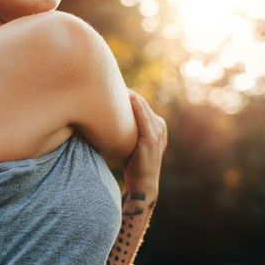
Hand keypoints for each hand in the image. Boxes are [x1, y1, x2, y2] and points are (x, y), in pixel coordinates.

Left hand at [122, 89, 167, 212]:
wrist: (142, 183)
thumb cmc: (133, 162)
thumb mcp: (132, 142)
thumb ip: (126, 129)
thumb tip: (104, 118)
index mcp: (157, 125)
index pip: (141, 104)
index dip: (128, 94)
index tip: (113, 85)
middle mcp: (160, 126)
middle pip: (141, 103)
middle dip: (128, 92)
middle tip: (111, 81)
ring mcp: (158, 132)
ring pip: (142, 107)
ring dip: (131, 96)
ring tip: (117, 86)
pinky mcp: (151, 139)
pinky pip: (144, 119)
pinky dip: (137, 108)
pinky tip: (130, 98)